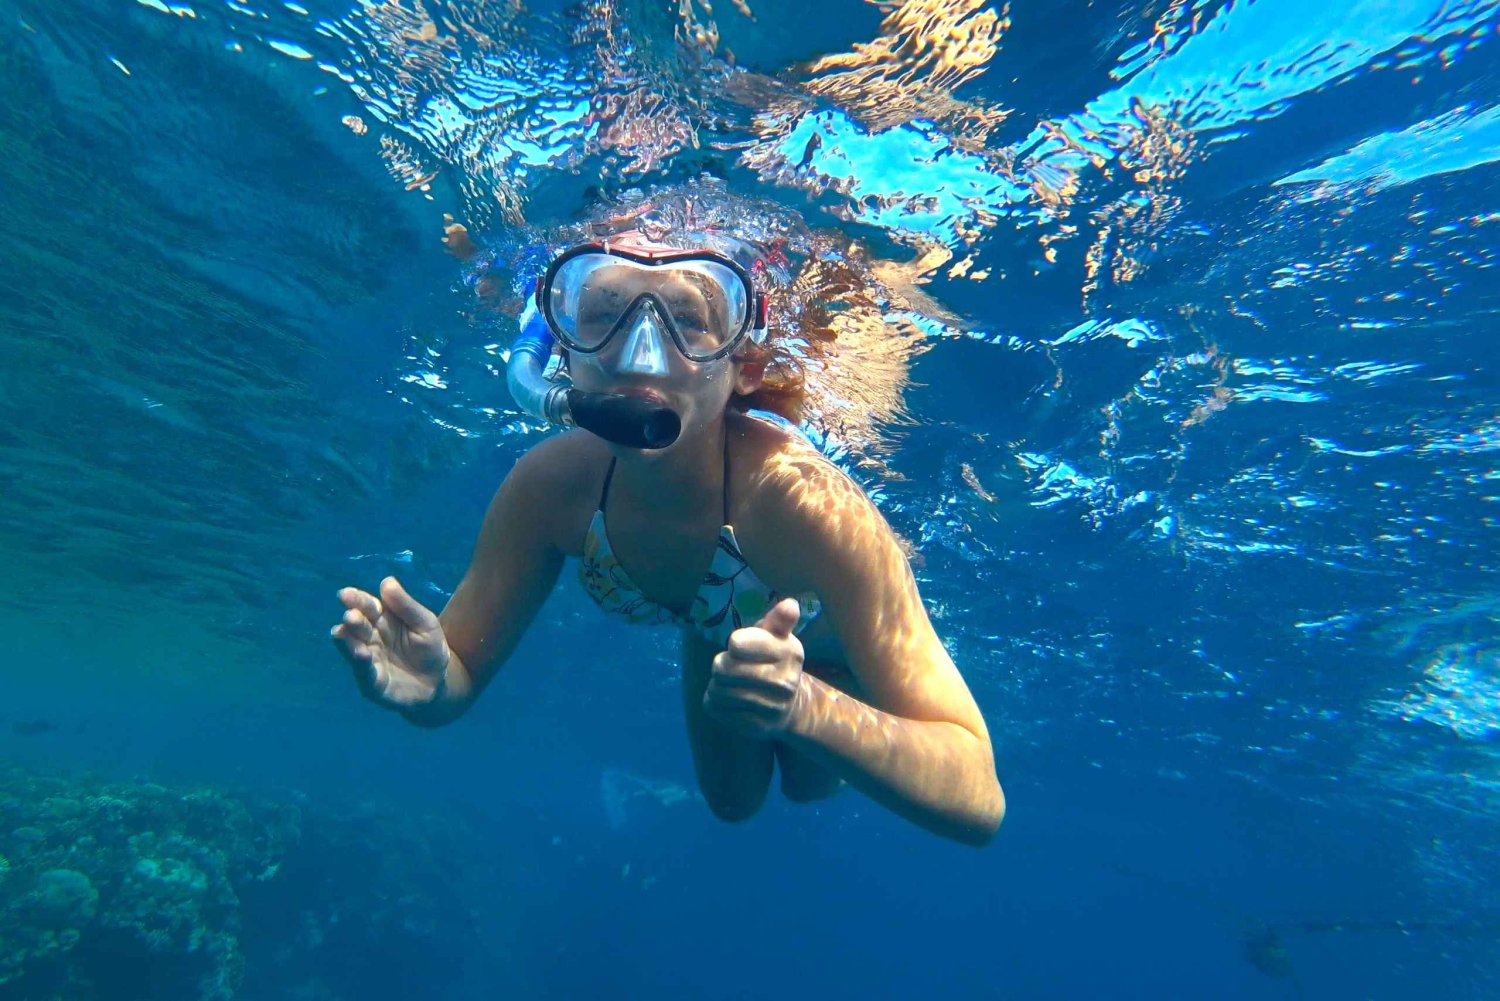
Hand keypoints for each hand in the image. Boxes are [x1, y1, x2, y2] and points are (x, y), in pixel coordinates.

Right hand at [331, 576, 450, 710]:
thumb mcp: (425, 623)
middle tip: (351, 615)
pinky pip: (365, 674)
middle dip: (353, 620)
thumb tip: (387, 581)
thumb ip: (406, 606)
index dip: (357, 600)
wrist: (440, 681)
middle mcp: (371, 638)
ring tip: (344, 632)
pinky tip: (362, 655)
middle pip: (358, 626)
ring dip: (349, 641)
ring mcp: (369, 661)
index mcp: (383, 620)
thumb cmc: (430, 647)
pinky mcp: (373, 683)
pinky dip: (362, 665)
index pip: (368, 606)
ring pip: (354, 649)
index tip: (346, 594)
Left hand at [704, 598, 807, 740]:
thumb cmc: (773, 661)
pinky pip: (714, 708)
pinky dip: (714, 702)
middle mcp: (784, 681)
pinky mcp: (755, 727)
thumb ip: (779, 619)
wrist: (789, 706)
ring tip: (728, 683)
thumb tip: (790, 604)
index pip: (738, 644)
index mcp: (790, 652)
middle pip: (722, 668)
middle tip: (730, 666)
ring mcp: (771, 707)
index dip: (734, 644)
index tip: (741, 647)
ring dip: (716, 684)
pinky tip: (728, 700)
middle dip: (720, 665)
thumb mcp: (776, 636)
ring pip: (716, 689)